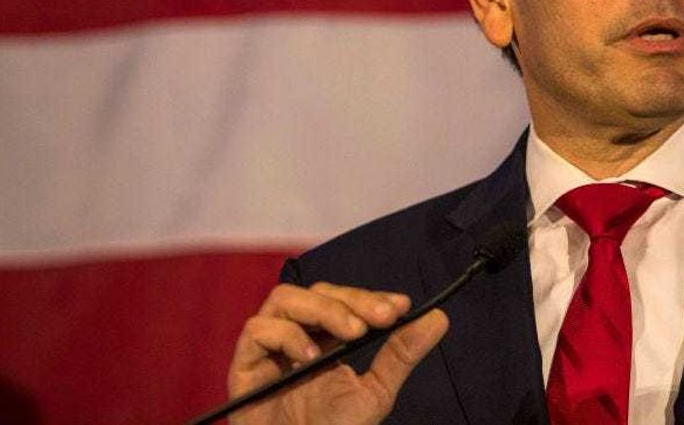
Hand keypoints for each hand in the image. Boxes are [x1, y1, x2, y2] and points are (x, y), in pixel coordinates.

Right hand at [227, 282, 448, 424]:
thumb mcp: (375, 392)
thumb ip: (400, 354)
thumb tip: (439, 318)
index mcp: (325, 340)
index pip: (345, 301)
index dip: (370, 298)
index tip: (400, 306)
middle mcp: (295, 337)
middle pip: (317, 292)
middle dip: (352, 299)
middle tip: (381, 318)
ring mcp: (268, 350)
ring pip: (286, 299)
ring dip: (324, 309)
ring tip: (352, 333)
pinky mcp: (244, 367)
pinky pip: (257, 330)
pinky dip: (287, 335)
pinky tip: (311, 356)